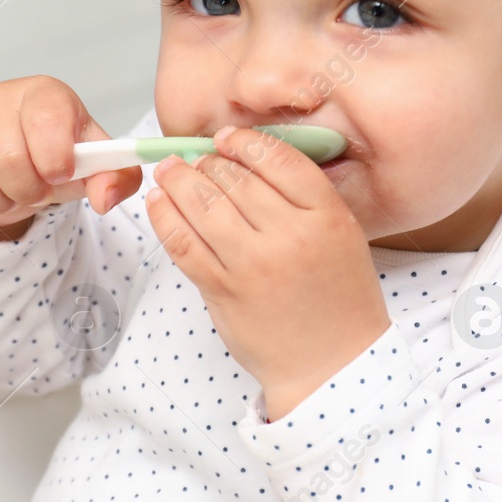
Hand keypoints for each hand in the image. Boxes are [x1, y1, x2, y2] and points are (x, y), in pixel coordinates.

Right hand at [0, 76, 142, 233]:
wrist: (13, 164)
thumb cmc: (53, 157)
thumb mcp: (93, 167)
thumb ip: (115, 179)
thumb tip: (105, 197)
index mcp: (45, 95)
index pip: (46, 119)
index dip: (54, 157)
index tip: (59, 174)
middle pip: (7, 157)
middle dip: (26, 191)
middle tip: (33, 191)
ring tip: (6, 194)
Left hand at [143, 126, 390, 419]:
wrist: (330, 363)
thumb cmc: (338, 298)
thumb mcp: (343, 235)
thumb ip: (305, 197)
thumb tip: (247, 159)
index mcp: (326, 217)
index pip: (280, 160)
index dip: (245, 142)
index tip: (227, 138)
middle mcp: (289, 236)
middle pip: (236, 178)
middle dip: (207, 161)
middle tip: (194, 156)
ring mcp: (252, 264)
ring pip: (203, 204)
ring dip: (179, 180)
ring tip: (169, 170)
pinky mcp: (222, 290)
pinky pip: (182, 242)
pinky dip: (164, 216)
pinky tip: (159, 201)